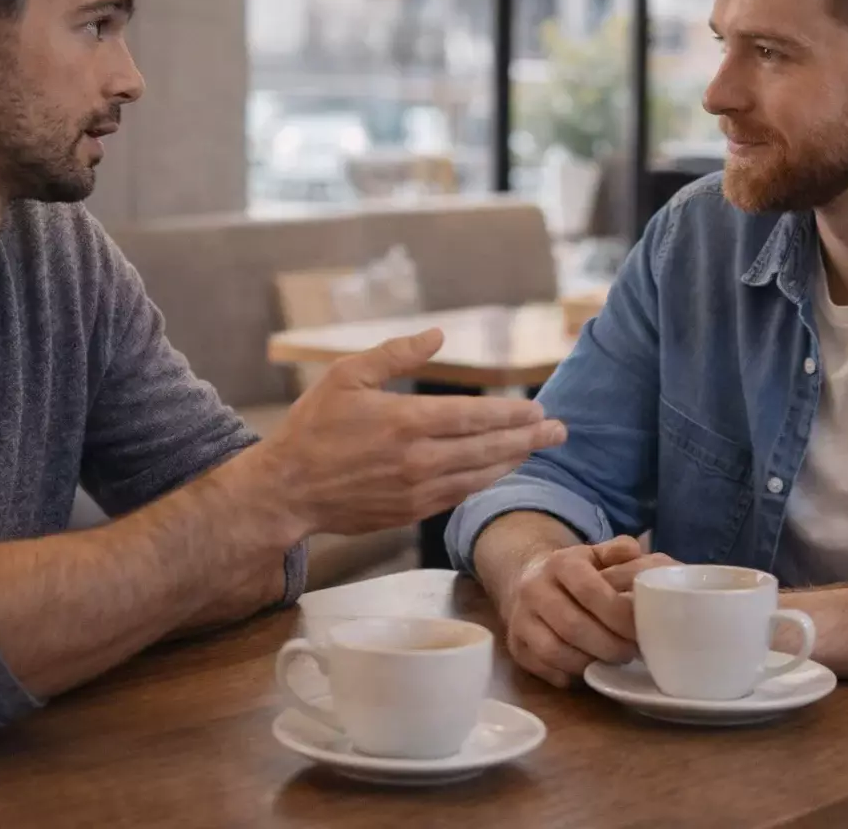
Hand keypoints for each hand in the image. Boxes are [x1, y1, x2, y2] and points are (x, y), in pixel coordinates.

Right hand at [254, 329, 566, 537]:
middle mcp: (419, 459)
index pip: (476, 417)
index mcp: (407, 422)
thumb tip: (439, 335)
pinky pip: (460, 495)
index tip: (538, 407)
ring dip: (513, 460)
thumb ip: (397, 354)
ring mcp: (418, 491)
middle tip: (560, 429)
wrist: (287, 490)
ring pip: (480, 475)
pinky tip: (498, 470)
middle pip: (489, 448)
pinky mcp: (411, 512)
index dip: (512, 413)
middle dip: (529, 437)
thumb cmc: (313, 427)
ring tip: (538, 447)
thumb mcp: (348, 376)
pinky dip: (485, 481)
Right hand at [503, 536, 677, 687]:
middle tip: (632, 651)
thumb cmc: (576, 572)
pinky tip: (589, 670)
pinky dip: (570, 675)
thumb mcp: (597, 554)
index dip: (618, 614)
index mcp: (559, 563)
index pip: (589, 590)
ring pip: (556, 651)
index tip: (640, 627)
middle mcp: (533, 589)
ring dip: (590, 662)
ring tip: (613, 662)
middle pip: (573, 626)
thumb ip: (619, 551)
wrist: (527, 579)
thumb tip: (635, 552)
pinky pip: (544, 669)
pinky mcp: (516, 646)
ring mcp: (520, 619)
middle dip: (609, 645)